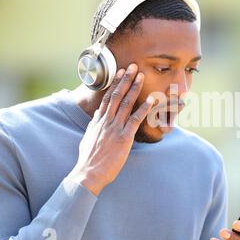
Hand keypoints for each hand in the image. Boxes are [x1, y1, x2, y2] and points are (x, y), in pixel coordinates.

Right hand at [68, 64, 153, 195]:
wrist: (89, 172)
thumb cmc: (89, 159)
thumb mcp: (88, 138)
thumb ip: (94, 126)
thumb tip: (96, 118)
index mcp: (98, 121)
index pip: (107, 97)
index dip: (115, 84)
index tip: (120, 73)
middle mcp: (106, 121)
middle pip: (116, 95)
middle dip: (126, 79)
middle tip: (133, 66)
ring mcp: (115, 128)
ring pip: (126, 103)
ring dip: (134, 88)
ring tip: (141, 76)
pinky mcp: (124, 137)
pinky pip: (136, 119)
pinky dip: (144, 108)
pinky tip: (152, 100)